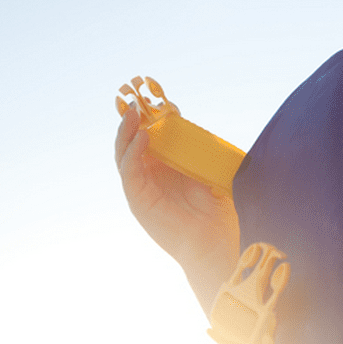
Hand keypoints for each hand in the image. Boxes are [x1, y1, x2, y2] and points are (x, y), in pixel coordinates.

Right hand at [115, 103, 239, 309]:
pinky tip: (143, 138)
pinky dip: (132, 152)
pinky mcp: (137, 199)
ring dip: (127, 130)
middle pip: (134, 139)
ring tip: (135, 112)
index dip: (155, 116)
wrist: (213, 246)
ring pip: (125, 151)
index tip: (161, 98)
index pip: (155, 135)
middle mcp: (152, 174)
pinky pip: (129, 170)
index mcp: (168, 167)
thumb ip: (205, 154)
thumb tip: (209, 131)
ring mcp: (142, 186)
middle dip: (133, 118)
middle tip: (136, 98)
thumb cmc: (217, 214)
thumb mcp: (213, 175)